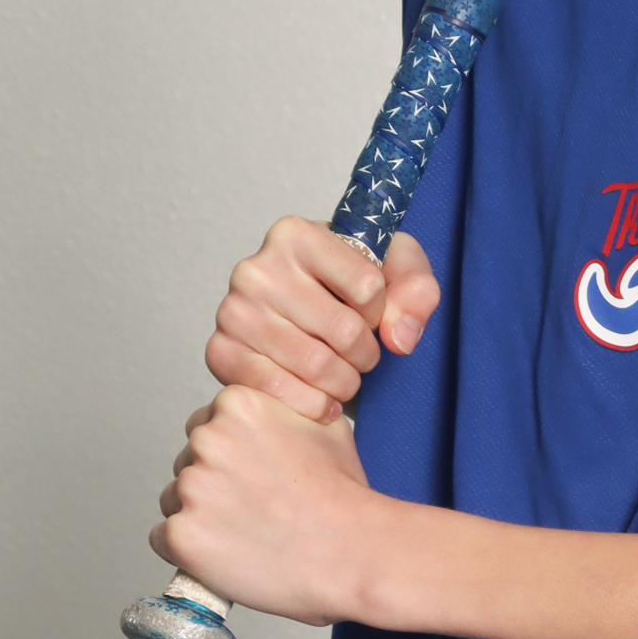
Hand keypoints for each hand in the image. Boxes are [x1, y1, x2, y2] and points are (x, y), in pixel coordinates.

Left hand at [152, 386, 383, 625]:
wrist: (352, 553)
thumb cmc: (344, 498)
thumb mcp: (326, 427)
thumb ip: (285, 410)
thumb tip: (276, 409)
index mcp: (238, 404)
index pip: (207, 425)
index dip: (232, 456)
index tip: (253, 477)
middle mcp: (208, 438)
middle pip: (188, 462)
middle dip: (214, 485)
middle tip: (253, 509)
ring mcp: (192, 487)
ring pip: (174, 500)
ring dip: (200, 517)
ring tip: (246, 533)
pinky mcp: (181, 534)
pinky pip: (163, 539)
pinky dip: (189, 550)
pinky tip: (227, 552)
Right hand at [207, 219, 439, 418]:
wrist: (300, 320)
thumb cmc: (347, 288)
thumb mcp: (395, 271)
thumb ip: (417, 290)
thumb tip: (398, 338)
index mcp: (296, 235)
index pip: (369, 286)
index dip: (382, 312)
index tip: (372, 313)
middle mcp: (256, 268)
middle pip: (344, 330)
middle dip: (367, 355)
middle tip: (363, 356)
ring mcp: (233, 311)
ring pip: (315, 365)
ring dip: (345, 382)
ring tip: (345, 375)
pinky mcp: (221, 352)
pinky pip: (277, 389)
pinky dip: (312, 404)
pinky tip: (324, 401)